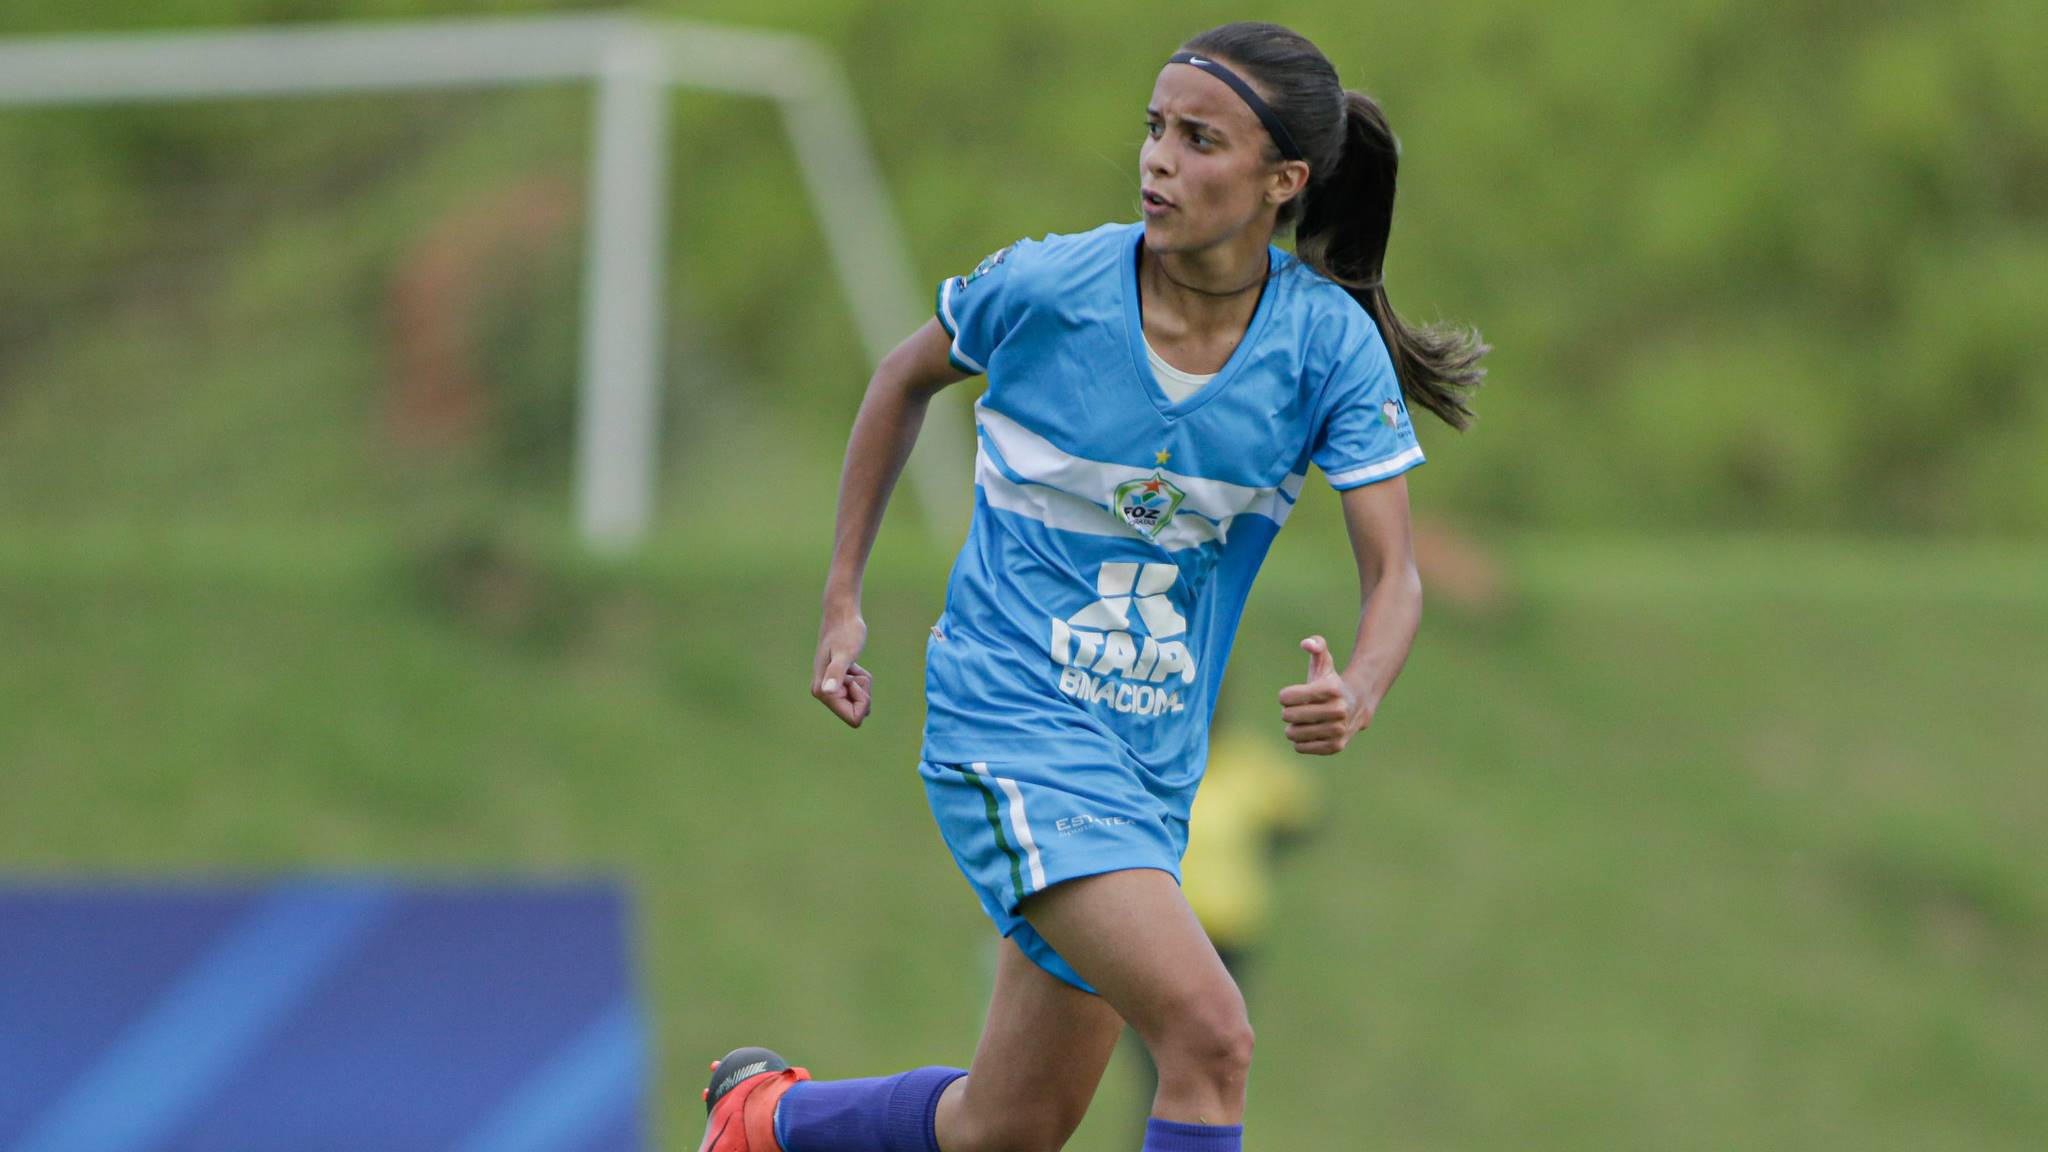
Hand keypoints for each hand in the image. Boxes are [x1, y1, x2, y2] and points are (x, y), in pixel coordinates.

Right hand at [812, 610, 872, 727]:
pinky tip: (852, 664)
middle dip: (863, 691)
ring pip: (859, 701)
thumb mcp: (845, 653)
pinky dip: (861, 678)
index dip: (863, 700)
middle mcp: (823, 693)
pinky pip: (858, 692)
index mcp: (822, 692)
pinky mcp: (837, 683)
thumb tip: (825, 692)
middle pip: (857, 712)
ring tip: (853, 664)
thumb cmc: (845, 632)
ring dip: (863, 683)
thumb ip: (836, 673)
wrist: (841, 615)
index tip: (855, 679)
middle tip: (854, 669)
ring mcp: (829, 689)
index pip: (854, 718)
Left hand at [1277, 635, 1370, 754]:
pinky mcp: (1336, 746)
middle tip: (1298, 710)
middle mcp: (1338, 710)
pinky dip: (1299, 741)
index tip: (1291, 695)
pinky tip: (1308, 733)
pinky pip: (1301, 747)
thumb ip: (1316, 645)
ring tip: (1302, 722)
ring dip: (1293, 728)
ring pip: (1293, 734)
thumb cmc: (1332, 683)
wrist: (1357, 705)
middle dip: (1288, 712)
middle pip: (1288, 716)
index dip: (1285, 696)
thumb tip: (1306, 643)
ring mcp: (1338, 729)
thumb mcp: (1324, 663)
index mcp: (1331, 689)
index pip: (1287, 697)